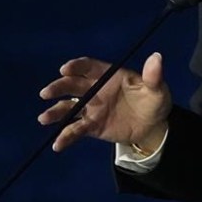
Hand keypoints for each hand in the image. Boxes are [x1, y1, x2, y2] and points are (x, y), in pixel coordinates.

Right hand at [38, 53, 171, 152]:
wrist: (152, 127)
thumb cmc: (153, 101)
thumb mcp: (157, 90)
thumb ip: (153, 76)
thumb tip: (157, 57)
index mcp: (108, 75)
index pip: (89, 67)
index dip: (77, 66)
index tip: (66, 69)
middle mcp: (95, 90)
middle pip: (73, 85)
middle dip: (59, 87)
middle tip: (47, 93)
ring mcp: (91, 108)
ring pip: (69, 108)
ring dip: (55, 112)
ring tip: (44, 119)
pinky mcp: (91, 126)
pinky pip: (75, 130)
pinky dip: (65, 137)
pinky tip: (58, 144)